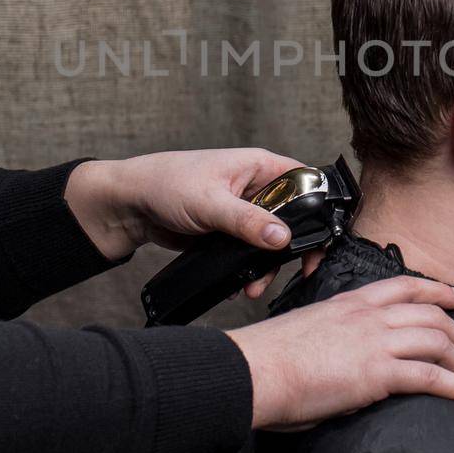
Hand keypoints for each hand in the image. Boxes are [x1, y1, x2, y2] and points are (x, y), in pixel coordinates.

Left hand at [64, 149, 312, 296]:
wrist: (131, 206)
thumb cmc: (165, 183)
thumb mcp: (210, 203)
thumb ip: (247, 221)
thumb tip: (281, 237)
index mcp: (258, 166)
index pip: (305, 182)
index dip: (319, 208)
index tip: (322, 238)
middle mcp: (256, 187)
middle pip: (294, 217)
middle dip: (293, 248)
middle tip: (300, 271)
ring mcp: (244, 211)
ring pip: (272, 240)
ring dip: (269, 265)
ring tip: (255, 285)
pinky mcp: (230, 232)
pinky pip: (251, 252)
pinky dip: (251, 268)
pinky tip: (241, 283)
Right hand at [225, 275, 453, 429]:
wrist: (252, 371)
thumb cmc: (267, 361)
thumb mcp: (309, 335)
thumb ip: (337, 343)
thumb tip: (350, 368)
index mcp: (349, 302)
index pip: (403, 286)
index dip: (437, 290)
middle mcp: (368, 315)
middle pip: (431, 314)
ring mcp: (375, 341)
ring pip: (439, 342)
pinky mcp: (378, 372)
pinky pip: (433, 377)